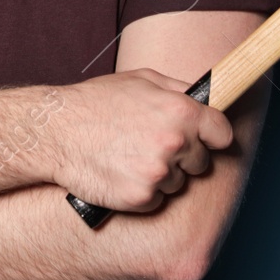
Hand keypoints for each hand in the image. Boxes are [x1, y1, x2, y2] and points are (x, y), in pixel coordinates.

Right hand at [47, 68, 231, 213]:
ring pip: (177, 183)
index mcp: (181, 110)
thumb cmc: (96, 102)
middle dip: (182, 157)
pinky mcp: (141, 197)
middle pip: (201, 162)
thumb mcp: (140, 79)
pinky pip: (156, 200)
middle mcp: (175, 142)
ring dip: (161, 175)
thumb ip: (177, 89)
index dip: (212, 138)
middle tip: (151, 146)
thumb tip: (203, 99)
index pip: (223, 134)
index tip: (204, 141)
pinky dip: (142, 192)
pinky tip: (121, 173)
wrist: (56, 131)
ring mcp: (158, 172)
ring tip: (130, 157)